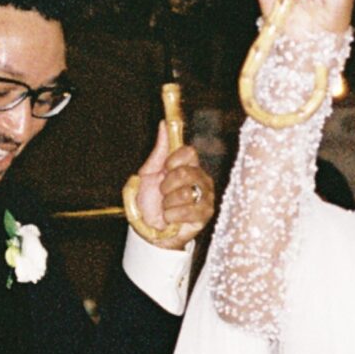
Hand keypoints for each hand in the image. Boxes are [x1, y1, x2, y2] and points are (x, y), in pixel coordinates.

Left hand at [124, 126, 214, 243]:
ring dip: (168, 202)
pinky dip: (172, 215)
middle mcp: (201, 179)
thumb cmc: (150, 201)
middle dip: (167, 185)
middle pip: (186, 172)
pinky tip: (171, 218)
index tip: (165, 169)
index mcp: (189, 166)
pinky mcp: (205, 215)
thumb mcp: (149, 173)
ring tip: (167, 207)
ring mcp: (205, 197)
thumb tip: (163, 124)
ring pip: (185, 192)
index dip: (173, 160)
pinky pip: (187, 211)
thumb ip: (159, 150)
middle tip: (163, 193)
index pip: (189, 152)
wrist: (149, 229)